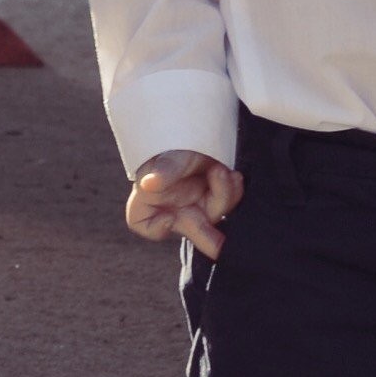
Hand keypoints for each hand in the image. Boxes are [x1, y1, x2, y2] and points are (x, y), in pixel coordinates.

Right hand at [126, 149, 243, 254]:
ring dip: (223, 194)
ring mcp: (196, 204)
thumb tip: (149, 184)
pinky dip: (233, 189)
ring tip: (223, 172)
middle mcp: (174, 207)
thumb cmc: (174, 143)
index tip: (169, 218)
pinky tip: (234, 176)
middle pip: (190, 230)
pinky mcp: (216, 196)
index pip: (141, 223)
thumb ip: (163, 171)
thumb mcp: (168, 155)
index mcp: (150, 198)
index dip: (155, 228)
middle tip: (221, 248)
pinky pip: (229, 201)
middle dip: (209, 240)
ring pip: (215, 213)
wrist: (195, 128)